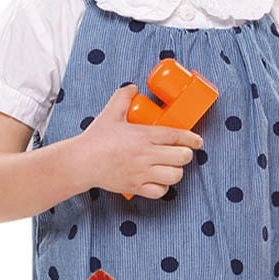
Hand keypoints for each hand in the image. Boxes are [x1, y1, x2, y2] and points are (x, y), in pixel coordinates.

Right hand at [73, 86, 202, 198]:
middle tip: (182, 152)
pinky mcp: (135, 187)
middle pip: (182, 157)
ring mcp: (141, 172)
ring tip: (171, 166)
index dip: (191, 138)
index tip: (198, 140)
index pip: (176, 136)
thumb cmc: (95, 138)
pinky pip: (160, 192)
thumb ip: (123, 97)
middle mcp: (146, 155)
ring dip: (176, 171)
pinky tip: (160, 180)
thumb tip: (133, 87)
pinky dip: (163, 187)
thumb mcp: (110, 113)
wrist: (80, 162)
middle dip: (186, 154)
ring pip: (174, 176)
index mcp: (143, 135)